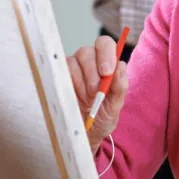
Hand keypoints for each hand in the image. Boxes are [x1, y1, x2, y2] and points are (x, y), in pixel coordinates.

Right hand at [67, 36, 127, 153]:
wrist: (85, 134)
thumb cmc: (102, 115)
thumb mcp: (115, 105)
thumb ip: (120, 85)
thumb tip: (120, 65)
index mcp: (106, 62)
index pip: (104, 44)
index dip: (105, 54)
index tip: (106, 73)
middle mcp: (88, 60)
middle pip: (86, 52)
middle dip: (91, 74)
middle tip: (95, 93)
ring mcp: (71, 68)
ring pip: (72, 63)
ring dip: (80, 85)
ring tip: (86, 102)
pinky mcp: (58, 77)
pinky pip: (60, 74)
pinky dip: (69, 88)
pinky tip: (75, 100)